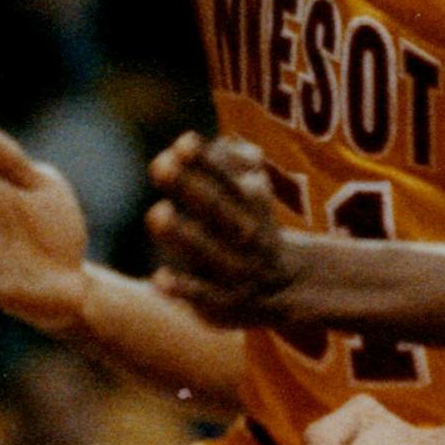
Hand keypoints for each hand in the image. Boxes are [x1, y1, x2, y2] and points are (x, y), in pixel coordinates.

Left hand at [145, 132, 287, 323]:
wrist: (287, 284)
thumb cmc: (251, 225)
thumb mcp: (252, 190)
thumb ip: (230, 162)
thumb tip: (192, 141)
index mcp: (249, 204)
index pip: (227, 179)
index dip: (206, 162)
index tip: (183, 142)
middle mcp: (245, 235)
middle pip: (216, 209)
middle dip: (190, 187)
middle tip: (160, 165)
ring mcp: (237, 269)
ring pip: (210, 252)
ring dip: (185, 234)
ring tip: (156, 214)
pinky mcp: (225, 303)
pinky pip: (205, 296)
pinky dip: (184, 289)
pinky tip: (158, 279)